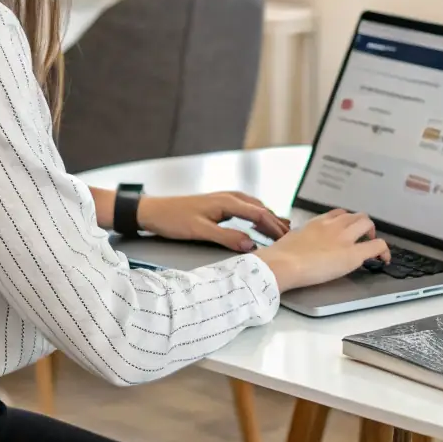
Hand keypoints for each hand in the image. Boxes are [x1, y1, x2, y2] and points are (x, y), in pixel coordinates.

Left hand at [135, 192, 290, 252]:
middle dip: (275, 220)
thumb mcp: (200, 231)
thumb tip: (250, 244)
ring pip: (252, 207)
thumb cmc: (173, 219)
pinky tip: (255, 222)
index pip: (258, 213)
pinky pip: (243, 208)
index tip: (286, 238)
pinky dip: (255, 215)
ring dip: (266, 217)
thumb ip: (226, 237)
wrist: (153, 211)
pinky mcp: (217, 205)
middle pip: (259, 208)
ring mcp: (222, 199)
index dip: (274, 226)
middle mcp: (227, 197)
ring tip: (279, 228)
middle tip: (289, 235)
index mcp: (226, 202)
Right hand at [254, 209, 388, 291]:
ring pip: (368, 224)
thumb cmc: (280, 256)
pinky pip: (377, 246)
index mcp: (318, 222)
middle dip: (363, 225)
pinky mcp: (353, 254)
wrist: (284, 263)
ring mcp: (344, 238)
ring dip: (372, 233)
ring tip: (372, 245)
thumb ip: (302, 238)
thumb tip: (299, 246)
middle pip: (356, 216)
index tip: (347, 229)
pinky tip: (384, 259)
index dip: (347, 221)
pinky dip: (384, 251)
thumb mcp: (292, 239)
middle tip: (362, 237)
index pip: (338, 214)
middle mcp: (333, 225)